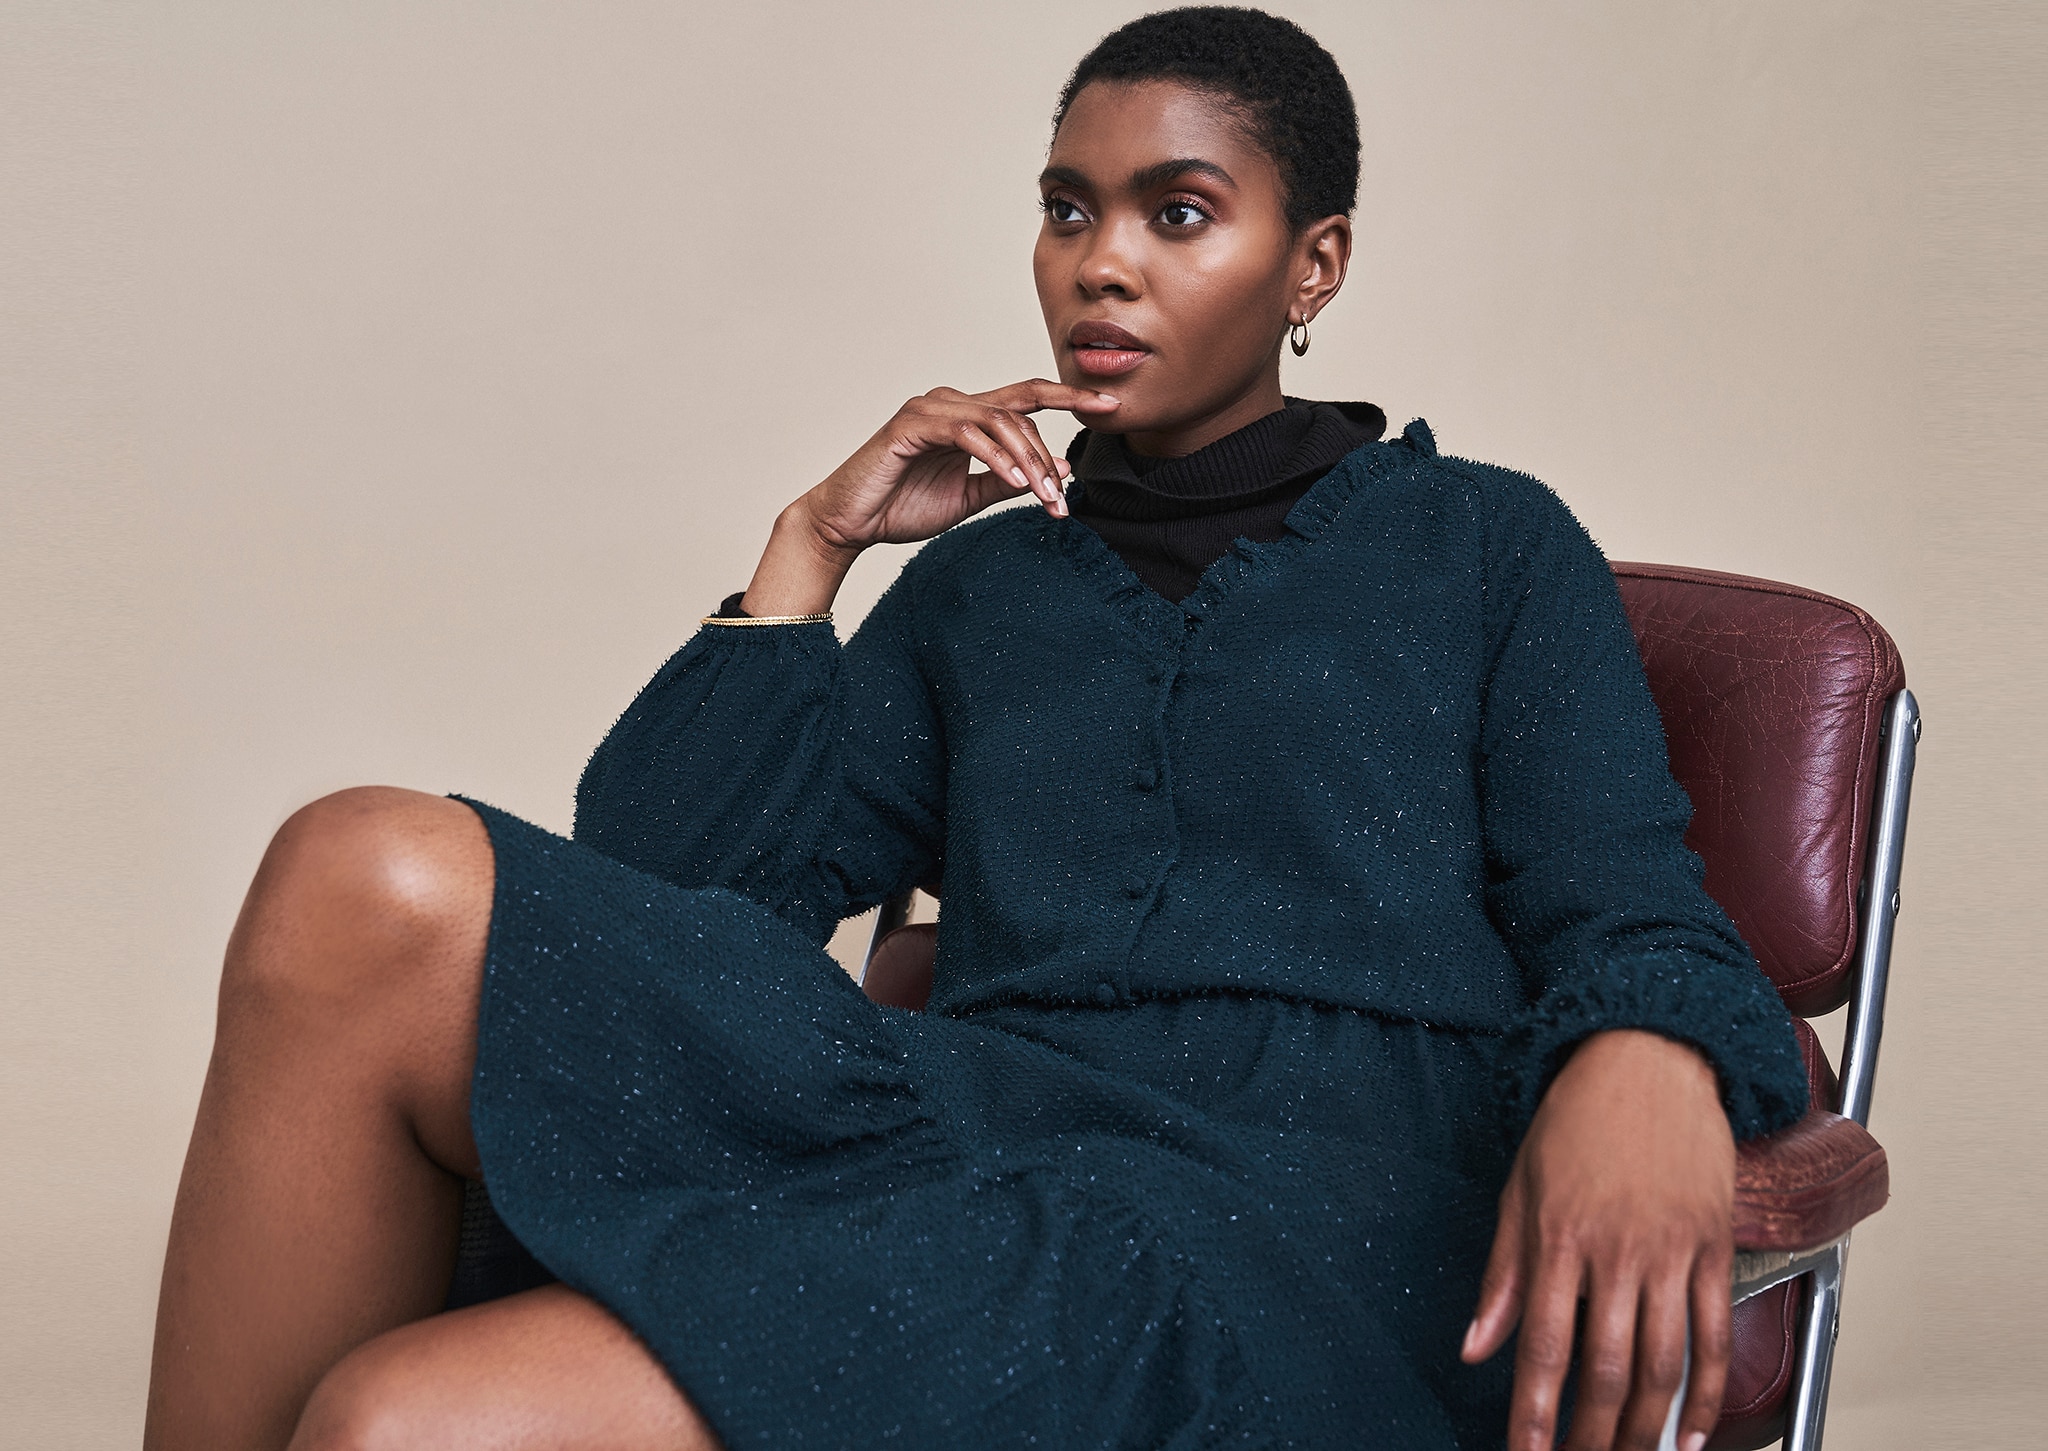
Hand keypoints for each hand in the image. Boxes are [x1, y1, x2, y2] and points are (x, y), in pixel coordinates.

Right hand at [741, 380, 1118, 615]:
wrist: (848, 524)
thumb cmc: (901, 507)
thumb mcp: (970, 498)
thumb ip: (1009, 480)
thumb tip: (1058, 471)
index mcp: (967, 416)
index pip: (1027, 398)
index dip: (1070, 397)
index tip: (1109, 405)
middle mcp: (951, 403)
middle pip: (1021, 411)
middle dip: (1048, 455)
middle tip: (1062, 499)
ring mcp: (930, 409)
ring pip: (999, 420)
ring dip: (1027, 461)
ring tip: (1041, 498)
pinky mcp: (911, 424)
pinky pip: (968, 433)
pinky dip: (996, 456)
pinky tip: (1013, 480)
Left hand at [1463, 1029, 1735, 1450]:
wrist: (1648, 1058)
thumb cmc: (1575, 1120)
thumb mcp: (1520, 1187)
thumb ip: (1503, 1274)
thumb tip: (1476, 1348)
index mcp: (1558, 1236)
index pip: (1542, 1345)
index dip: (1533, 1411)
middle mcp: (1616, 1250)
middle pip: (1607, 1368)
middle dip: (1593, 1434)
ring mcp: (1670, 1250)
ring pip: (1665, 1362)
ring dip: (1648, 1427)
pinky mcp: (1712, 1245)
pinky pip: (1714, 1332)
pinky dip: (1708, 1391)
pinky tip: (1692, 1431)